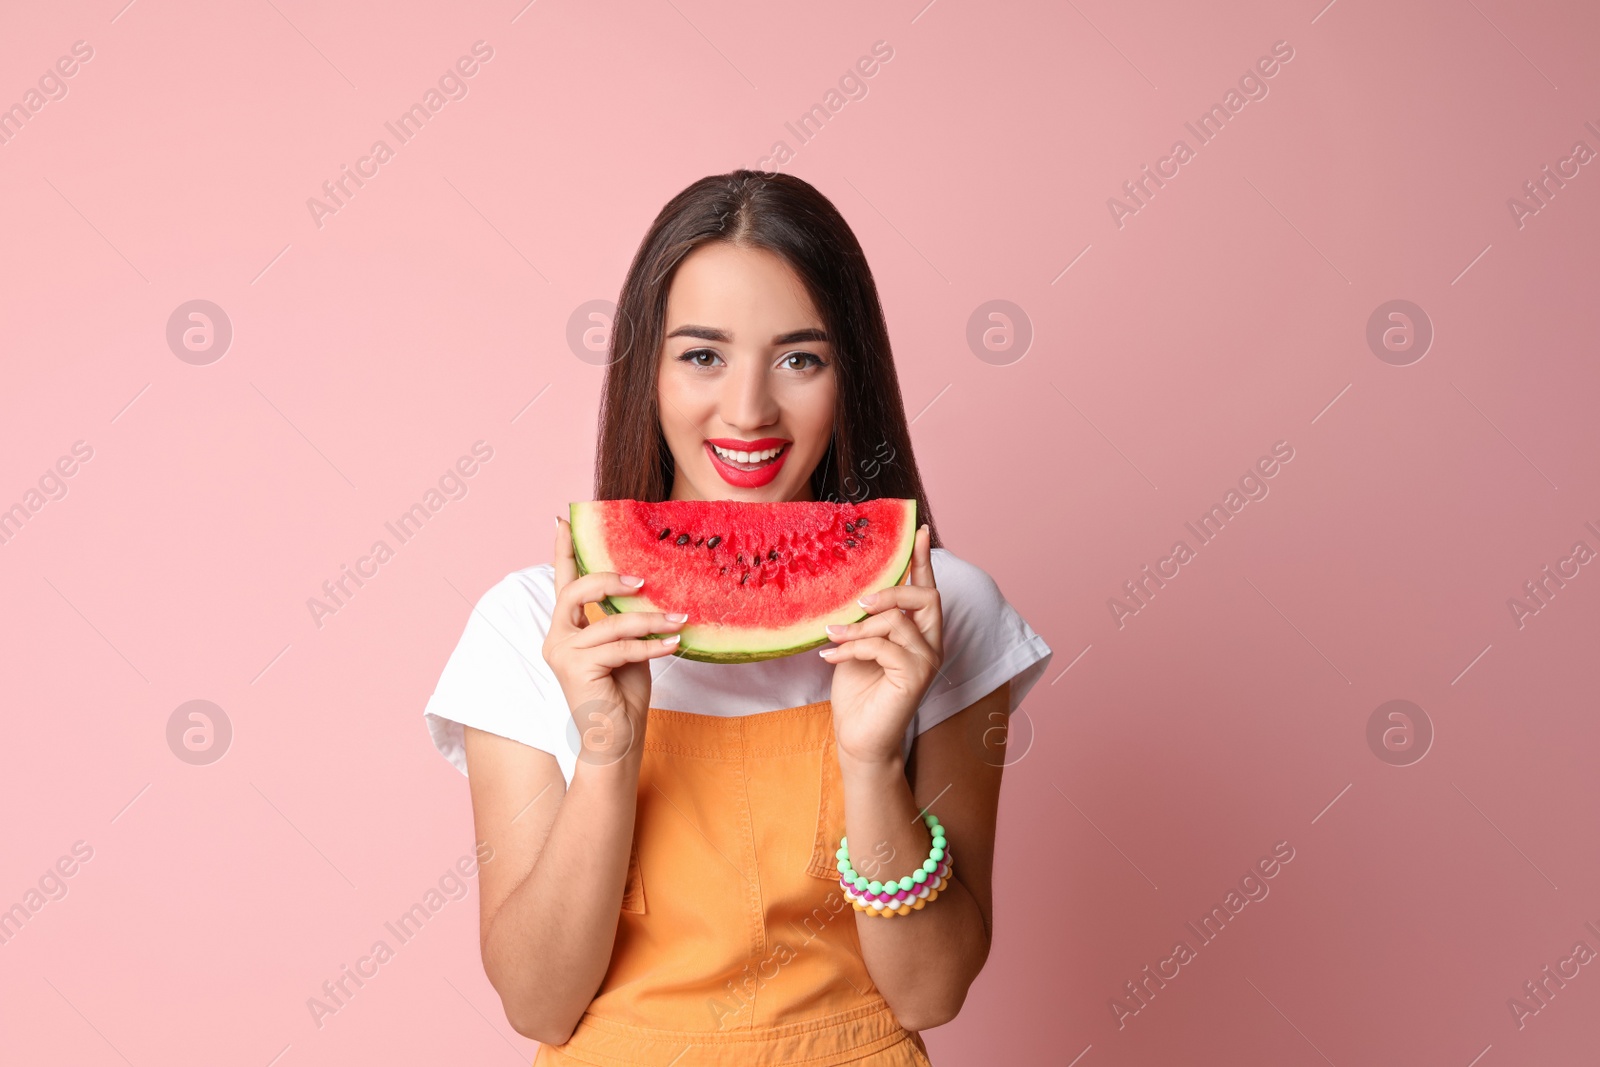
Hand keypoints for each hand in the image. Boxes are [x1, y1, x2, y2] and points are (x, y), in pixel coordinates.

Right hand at [543, 516, 685, 765]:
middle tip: (644, 581)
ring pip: (609, 622)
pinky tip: (673, 645)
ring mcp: (562, 653)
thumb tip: (646, 587)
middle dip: (609, 579)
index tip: (564, 517)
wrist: (616, 742)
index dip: (563, 549)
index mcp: (568, 628)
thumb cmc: (623, 695)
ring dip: (649, 620)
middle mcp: (557, 637)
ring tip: (679, 621)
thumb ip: (624, 618)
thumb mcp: (626, 646)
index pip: (563, 582)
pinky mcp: (575, 669)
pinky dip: (650, 645)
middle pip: (575, 590)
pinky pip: (620, 648)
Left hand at [820, 523, 942, 765]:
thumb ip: (866, 619)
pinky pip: (883, 645)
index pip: (926, 589)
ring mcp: (928, 661)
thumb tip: (855, 591)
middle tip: (859, 604)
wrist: (858, 739)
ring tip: (833, 638)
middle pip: (926, 596)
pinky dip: (853, 646)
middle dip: (891, 591)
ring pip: (897, 621)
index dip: (923, 560)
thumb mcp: (858, 644)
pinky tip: (832, 657)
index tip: (920, 530)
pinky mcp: (916, 676)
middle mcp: (932, 645)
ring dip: (858, 627)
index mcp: (920, 634)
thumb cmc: (858, 693)